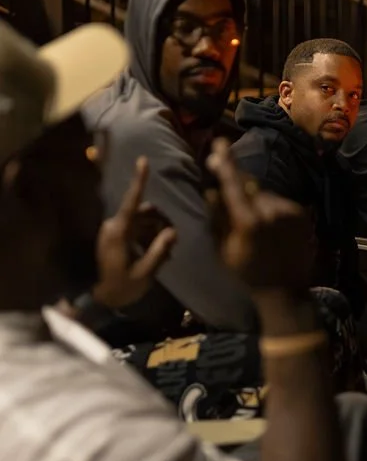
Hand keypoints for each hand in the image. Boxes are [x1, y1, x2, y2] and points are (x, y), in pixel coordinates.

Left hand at [92, 157, 176, 309]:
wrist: (100, 300)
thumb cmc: (122, 287)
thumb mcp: (145, 272)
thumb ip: (160, 250)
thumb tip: (172, 231)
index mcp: (118, 232)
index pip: (131, 201)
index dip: (139, 180)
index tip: (142, 160)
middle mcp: (114, 226)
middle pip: (143, 211)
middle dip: (160, 222)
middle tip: (172, 244)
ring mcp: (113, 231)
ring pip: (141, 220)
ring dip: (155, 231)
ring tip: (165, 254)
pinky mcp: (114, 237)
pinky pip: (136, 229)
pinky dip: (148, 236)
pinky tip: (156, 254)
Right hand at [207, 138, 313, 291]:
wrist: (286, 291)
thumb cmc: (248, 273)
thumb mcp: (224, 250)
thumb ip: (217, 218)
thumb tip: (211, 190)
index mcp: (248, 221)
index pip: (234, 183)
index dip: (226, 161)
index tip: (221, 143)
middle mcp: (271, 211)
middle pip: (250, 186)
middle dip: (240, 188)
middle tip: (235, 203)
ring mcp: (289, 212)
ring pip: (265, 194)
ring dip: (256, 201)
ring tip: (256, 226)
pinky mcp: (301, 215)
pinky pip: (280, 203)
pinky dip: (271, 209)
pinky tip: (270, 229)